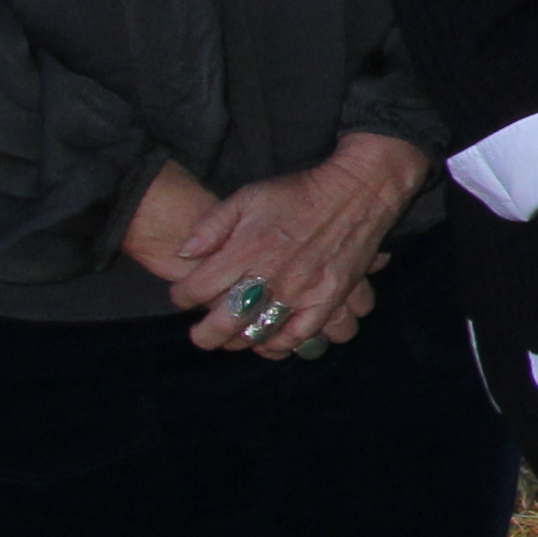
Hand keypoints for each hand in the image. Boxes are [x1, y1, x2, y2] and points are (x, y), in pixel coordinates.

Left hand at [145, 132, 424, 356]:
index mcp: (245, 249)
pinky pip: (299, 336)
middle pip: (224, 322)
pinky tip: (273, 340)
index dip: (182, 297)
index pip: (196, 289)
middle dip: (204, 334)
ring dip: (240, 342)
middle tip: (201, 334)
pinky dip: (281, 344)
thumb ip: (210, 226)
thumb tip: (183, 254)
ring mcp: (300, 291)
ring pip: (259, 335)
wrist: (354, 192)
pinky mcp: (327, 299)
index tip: (183, 296)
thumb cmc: (297, 193)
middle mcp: (269, 275)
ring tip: (234, 338)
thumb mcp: (246, 196)